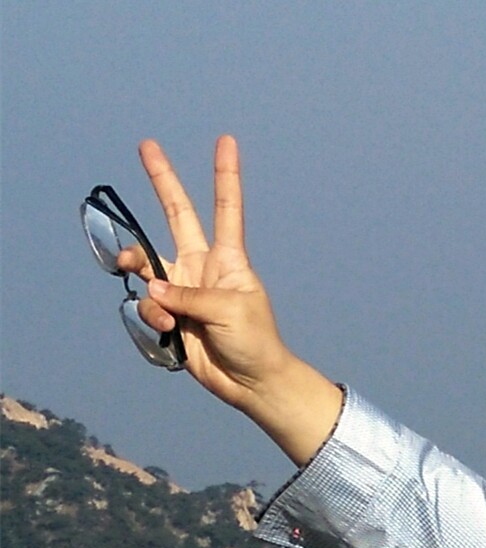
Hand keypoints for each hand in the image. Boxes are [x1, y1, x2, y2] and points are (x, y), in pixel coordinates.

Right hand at [122, 136, 341, 464]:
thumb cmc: (255, 342)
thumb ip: (188, 294)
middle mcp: (200, 265)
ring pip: (146, 267)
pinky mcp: (168, 314)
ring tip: (167, 315)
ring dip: (148, 287)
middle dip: (162, 180)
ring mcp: (182, 287)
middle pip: (176, 214)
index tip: (226, 141)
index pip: (225, 208)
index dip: (224, 176)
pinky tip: (170, 333)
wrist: (251, 382)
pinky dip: (152, 318)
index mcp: (227, 258)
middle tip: (147, 144)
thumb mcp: (229, 310)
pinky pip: (146, 305)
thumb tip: (153, 289)